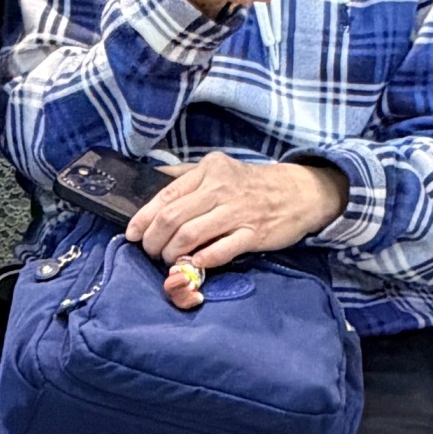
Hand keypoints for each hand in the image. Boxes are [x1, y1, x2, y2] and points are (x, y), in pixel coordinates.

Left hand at [124, 148, 345, 307]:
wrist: (299, 192)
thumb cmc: (252, 184)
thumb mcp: (219, 169)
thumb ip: (186, 175)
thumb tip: (151, 180)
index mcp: (209, 169)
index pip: (166, 195)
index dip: (143, 218)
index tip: (132, 234)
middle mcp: (221, 188)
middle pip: (173, 217)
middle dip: (154, 240)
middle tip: (151, 252)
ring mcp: (238, 211)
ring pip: (191, 235)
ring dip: (173, 252)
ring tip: (169, 260)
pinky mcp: (253, 234)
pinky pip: (219, 251)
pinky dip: (201, 260)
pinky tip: (193, 264)